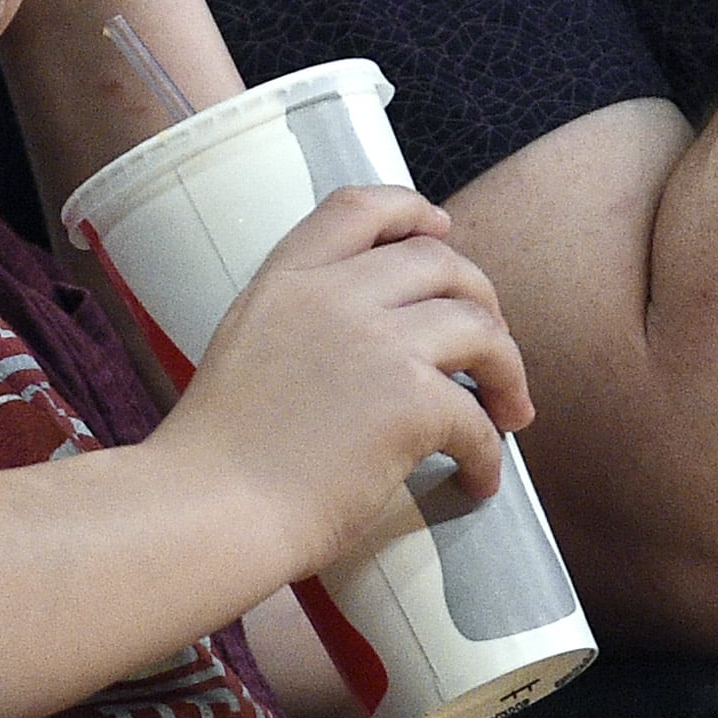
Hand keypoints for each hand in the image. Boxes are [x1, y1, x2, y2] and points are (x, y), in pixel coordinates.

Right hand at [159, 185, 534, 579]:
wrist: (208, 511)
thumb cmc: (219, 456)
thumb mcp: (247, 343)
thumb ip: (303, 316)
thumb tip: (374, 327)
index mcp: (287, 278)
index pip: (361, 206)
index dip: (412, 210)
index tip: (443, 230)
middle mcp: (334, 295)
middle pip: (440, 262)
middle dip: (480, 298)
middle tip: (490, 346)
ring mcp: (376, 342)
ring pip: (479, 327)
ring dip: (506, 369)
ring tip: (509, 410)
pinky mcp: (408, 401)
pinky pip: (478, 417)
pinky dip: (489, 452)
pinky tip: (478, 480)